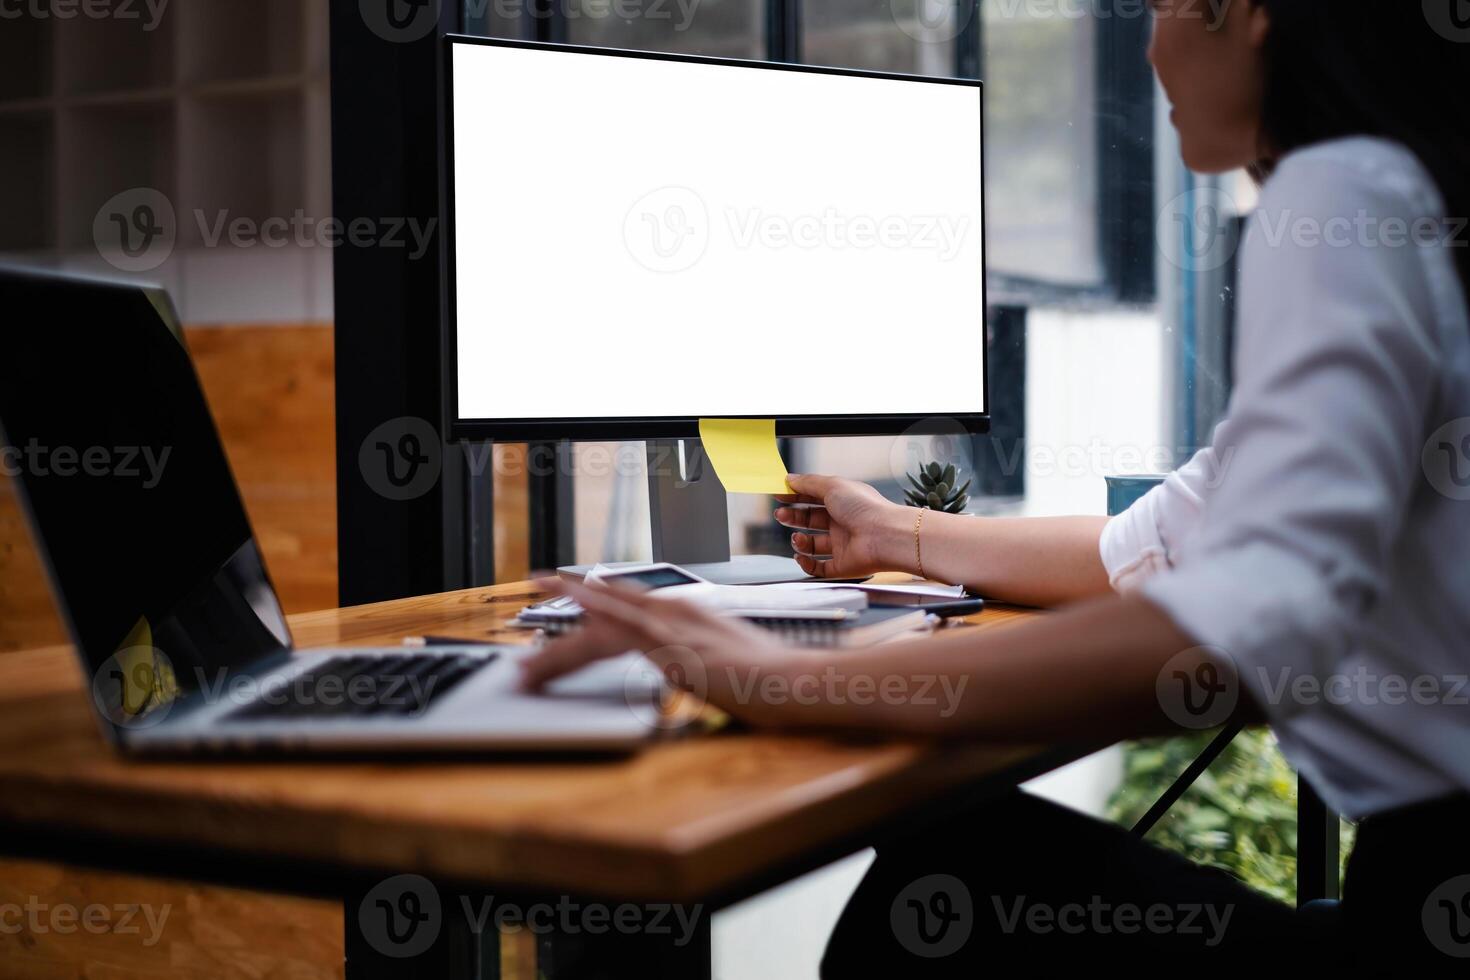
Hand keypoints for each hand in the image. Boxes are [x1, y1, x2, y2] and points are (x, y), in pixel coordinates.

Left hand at [518, 578, 811, 724]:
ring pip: (600, 626)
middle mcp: (675, 611)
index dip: (592, 604)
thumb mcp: (724, 668)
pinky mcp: (670, 646)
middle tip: (529, 621)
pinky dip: (582, 632)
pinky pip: (616, 632)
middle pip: (606, 611)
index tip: (567, 597)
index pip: (627, 603)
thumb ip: (698, 663)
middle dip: (564, 618)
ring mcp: (672, 626)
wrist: (793, 681)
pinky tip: (558, 636)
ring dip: (559, 649)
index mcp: (686, 614)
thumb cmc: (768, 681)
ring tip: (526, 669)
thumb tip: (684, 672)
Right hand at [775, 474, 910, 578]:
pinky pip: (819, 568)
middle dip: (794, 517)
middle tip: (781, 515)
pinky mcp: (842, 565)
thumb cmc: (864, 508)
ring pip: (813, 545)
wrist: (885, 536)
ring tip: (796, 537)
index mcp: (843, 502)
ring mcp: (842, 545)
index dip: (796, 496)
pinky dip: (806, 564)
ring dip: (799, 541)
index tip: (779, 495)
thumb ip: (809, 482)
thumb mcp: (832, 485)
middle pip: (811, 520)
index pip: (814, 498)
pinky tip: (800, 556)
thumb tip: (790, 479)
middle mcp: (842, 523)